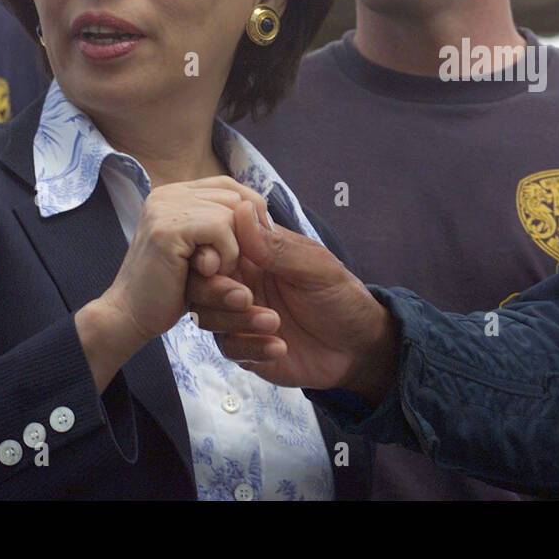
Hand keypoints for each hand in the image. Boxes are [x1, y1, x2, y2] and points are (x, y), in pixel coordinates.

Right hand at [76, 177, 269, 391]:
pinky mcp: (166, 228)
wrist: (130, 317)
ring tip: (211, 271)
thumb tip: (261, 207)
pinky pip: (221, 227)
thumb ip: (227, 224)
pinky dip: (225, 255)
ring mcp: (165, 207)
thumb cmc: (172, 289)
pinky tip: (207, 273)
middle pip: (237, 198)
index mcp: (177, 194)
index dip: (250, 216)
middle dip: (245, 236)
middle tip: (222, 267)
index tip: (252, 249)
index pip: (230, 187)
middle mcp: (169, 193)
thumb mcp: (205, 250)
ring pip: (233, 213)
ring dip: (234, 251)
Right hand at [188, 202, 399, 404]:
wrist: (358, 347)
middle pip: (201, 283)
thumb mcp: (317, 268)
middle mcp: (242, 282)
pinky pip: (229, 348)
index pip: (215, 245)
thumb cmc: (341, 296)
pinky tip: (279, 347)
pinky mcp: (245, 346)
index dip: (209, 253)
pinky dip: (251, 347)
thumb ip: (277, 247)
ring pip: (207, 316)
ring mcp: (240, 316)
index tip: (220, 263)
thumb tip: (241, 211)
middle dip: (216, 292)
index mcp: (256, 254)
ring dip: (237, 321)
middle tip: (246, 298)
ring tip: (274, 323)